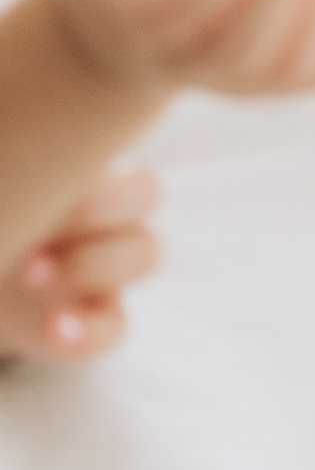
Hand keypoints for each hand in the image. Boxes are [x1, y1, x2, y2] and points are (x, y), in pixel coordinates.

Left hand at [0, 159, 160, 361]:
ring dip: (89, 264)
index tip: (46, 189)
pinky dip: (87, 330)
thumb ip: (39, 173)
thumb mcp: (21, 190)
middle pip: (145, 192)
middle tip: (38, 229)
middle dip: (93, 208)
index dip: (96, 177)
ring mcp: (113, 270)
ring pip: (145, 252)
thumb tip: (19, 140)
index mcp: (95, 172)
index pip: (127, 156)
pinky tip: (52, 327)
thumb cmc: (7, 214)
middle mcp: (114, 215)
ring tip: (29, 274)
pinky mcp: (100, 321)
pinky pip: (117, 327)